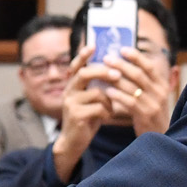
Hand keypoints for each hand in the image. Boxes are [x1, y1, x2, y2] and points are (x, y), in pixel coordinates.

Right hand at [53, 44, 110, 181]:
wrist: (73, 142)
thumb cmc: (87, 118)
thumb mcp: (90, 100)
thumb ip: (97, 87)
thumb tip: (115, 71)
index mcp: (73, 85)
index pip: (76, 65)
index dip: (83, 55)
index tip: (93, 45)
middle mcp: (69, 91)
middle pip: (85, 73)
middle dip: (103, 72)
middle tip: (117, 74)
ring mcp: (71, 103)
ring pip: (97, 92)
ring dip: (109, 100)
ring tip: (111, 108)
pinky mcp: (76, 116)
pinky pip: (99, 108)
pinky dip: (107, 112)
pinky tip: (107, 117)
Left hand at [102, 47, 171, 136]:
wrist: (160, 138)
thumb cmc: (150, 114)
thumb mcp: (152, 96)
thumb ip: (143, 83)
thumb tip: (123, 65)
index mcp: (162, 85)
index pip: (149, 66)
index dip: (135, 56)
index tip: (121, 49)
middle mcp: (160, 92)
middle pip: (139, 74)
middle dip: (121, 64)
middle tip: (106, 58)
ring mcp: (154, 104)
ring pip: (133, 87)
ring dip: (116, 78)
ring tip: (103, 72)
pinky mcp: (146, 115)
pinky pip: (130, 102)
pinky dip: (118, 95)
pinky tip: (107, 91)